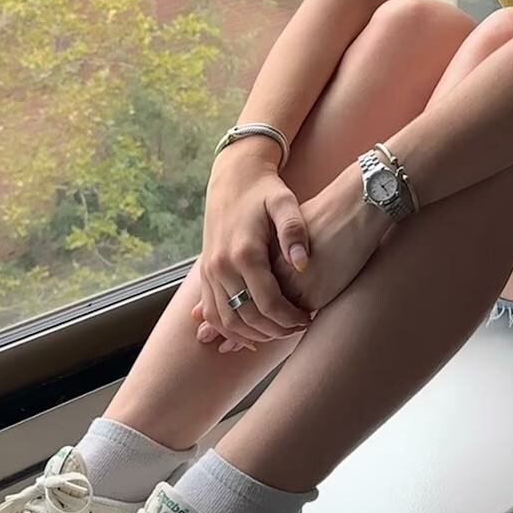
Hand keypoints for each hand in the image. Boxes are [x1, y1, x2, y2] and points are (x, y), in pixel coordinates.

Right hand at [196, 141, 314, 348]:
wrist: (233, 177)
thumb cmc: (265, 191)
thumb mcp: (285, 202)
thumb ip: (294, 231)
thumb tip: (303, 263)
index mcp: (244, 253)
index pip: (268, 303)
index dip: (290, 318)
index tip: (308, 319)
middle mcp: (222, 266)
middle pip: (247, 317)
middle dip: (275, 330)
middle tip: (297, 328)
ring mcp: (209, 272)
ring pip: (227, 321)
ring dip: (252, 335)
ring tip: (278, 332)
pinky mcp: (204, 274)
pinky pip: (212, 313)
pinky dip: (229, 330)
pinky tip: (250, 335)